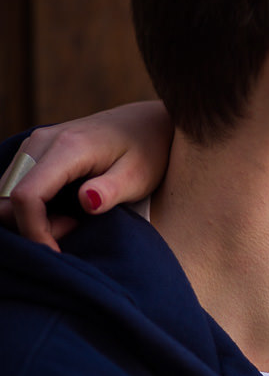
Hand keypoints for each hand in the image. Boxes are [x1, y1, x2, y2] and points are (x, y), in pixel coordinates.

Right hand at [0, 101, 171, 251]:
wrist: (148, 123)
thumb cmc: (148, 151)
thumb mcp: (140, 175)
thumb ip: (112, 190)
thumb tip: (87, 201)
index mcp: (68, 148)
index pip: (26, 196)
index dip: (34, 231)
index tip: (58, 252)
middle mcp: (42, 141)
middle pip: (7, 197)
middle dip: (32, 225)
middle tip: (74, 227)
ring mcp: (35, 143)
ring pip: (7, 193)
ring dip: (32, 216)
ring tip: (74, 218)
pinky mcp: (36, 150)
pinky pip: (17, 185)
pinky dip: (33, 206)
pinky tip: (66, 209)